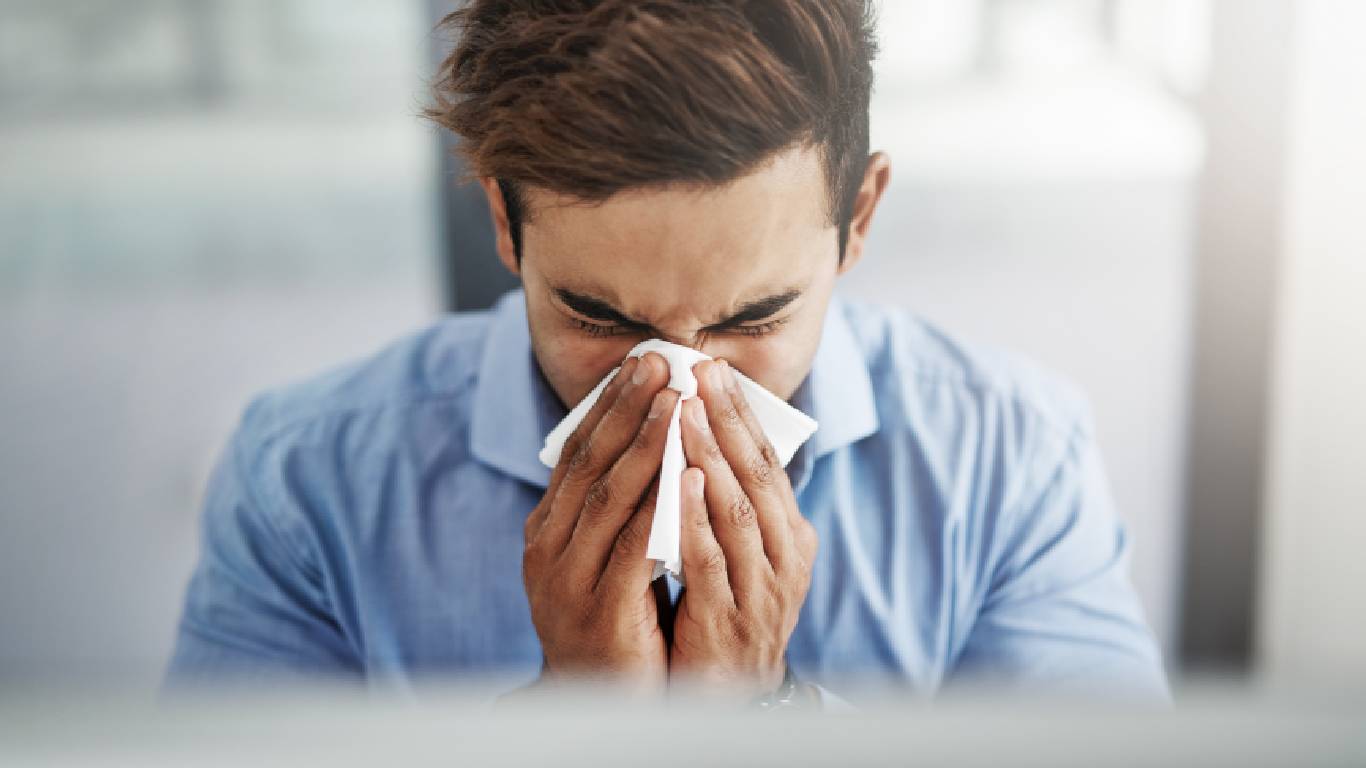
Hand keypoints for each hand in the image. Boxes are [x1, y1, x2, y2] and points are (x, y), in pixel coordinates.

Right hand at [522, 353, 678, 692]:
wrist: (597, 701)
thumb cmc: (612, 620)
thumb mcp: (602, 555)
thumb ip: (616, 506)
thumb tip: (650, 439)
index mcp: (548, 528)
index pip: (577, 451)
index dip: (610, 404)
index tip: (643, 361)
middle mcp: (548, 547)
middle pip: (588, 462)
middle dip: (625, 408)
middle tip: (659, 362)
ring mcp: (568, 579)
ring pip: (607, 498)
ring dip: (642, 444)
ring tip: (674, 401)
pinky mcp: (599, 610)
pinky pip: (630, 549)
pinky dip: (656, 508)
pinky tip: (683, 475)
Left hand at [670, 359, 818, 697]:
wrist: (727, 695)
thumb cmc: (727, 611)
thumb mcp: (741, 550)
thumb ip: (730, 502)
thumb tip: (703, 432)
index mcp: (790, 535)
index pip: (767, 462)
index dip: (741, 414)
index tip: (713, 369)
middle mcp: (785, 557)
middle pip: (757, 476)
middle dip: (728, 420)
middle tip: (701, 371)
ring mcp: (762, 589)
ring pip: (738, 511)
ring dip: (710, 457)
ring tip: (684, 410)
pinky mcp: (729, 619)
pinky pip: (712, 560)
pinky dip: (696, 518)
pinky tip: (680, 482)